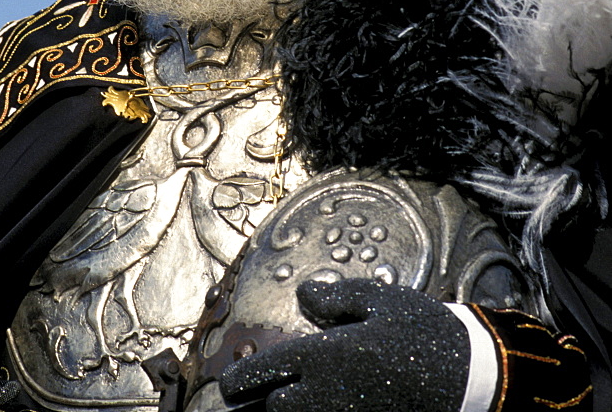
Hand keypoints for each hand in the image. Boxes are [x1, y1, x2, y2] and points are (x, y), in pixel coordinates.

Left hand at [220, 279, 469, 411]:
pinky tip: (314, 410)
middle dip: (260, 403)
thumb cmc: (422, 331)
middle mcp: (327, 394)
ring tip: (279, 403)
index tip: (230, 383)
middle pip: (275, 409)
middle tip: (245, 401)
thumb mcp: (378, 300)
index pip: (265, 371)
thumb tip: (303, 296)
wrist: (467, 376)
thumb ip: (334, 299)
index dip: (241, 380)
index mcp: (326, 354)